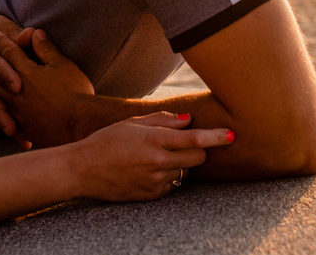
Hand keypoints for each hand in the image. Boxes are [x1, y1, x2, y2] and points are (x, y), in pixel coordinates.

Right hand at [0, 12, 35, 139]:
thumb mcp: (8, 28)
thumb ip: (20, 35)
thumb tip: (32, 33)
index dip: (6, 76)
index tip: (18, 86)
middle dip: (2, 112)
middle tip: (14, 127)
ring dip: (5, 122)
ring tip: (19, 136)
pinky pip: (1, 116)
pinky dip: (13, 128)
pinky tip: (25, 140)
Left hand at [0, 29, 93, 146]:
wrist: (81, 122)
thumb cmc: (75, 91)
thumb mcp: (63, 64)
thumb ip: (46, 49)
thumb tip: (34, 33)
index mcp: (27, 73)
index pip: (10, 53)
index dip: (0, 42)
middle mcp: (17, 92)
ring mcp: (18, 112)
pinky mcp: (24, 128)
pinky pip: (5, 122)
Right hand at [69, 112, 234, 201]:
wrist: (83, 170)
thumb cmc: (107, 141)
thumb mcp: (133, 123)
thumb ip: (163, 120)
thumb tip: (188, 120)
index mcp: (154, 140)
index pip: (194, 139)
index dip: (215, 137)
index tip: (232, 135)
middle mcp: (158, 162)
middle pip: (197, 158)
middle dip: (197, 150)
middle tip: (183, 143)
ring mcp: (155, 181)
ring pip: (185, 172)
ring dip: (180, 164)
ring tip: (155, 156)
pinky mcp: (151, 195)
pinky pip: (172, 185)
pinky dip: (168, 176)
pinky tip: (148, 169)